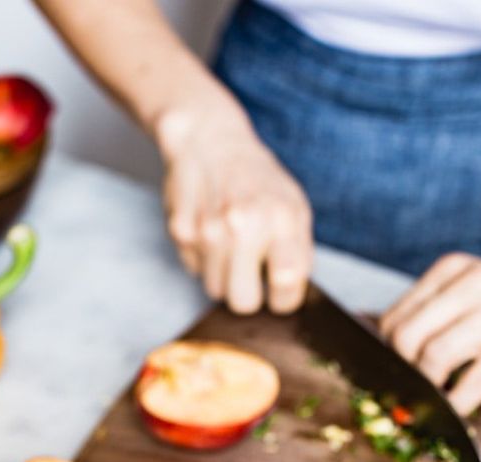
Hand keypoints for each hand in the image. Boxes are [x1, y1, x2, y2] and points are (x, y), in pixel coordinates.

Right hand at [156, 108, 312, 314]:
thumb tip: (294, 294)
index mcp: (280, 219)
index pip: (286, 285)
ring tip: (229, 244)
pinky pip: (195, 270)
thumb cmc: (257, 179)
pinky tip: (209, 231)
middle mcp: (244, 225)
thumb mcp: (293, 206)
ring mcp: (209, 230)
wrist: (210, 140)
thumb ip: (298, 251)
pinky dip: (203, 258)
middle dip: (248, 295)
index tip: (280, 293)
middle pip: (244, 302)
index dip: (284, 298)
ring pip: (216, 290)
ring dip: (224, 275)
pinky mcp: (181, 232)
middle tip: (250, 274)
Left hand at [380, 254, 480, 413]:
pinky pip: (472, 385)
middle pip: (406, 337)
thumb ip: (433, 314)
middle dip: (403, 370)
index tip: (394, 372)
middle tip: (413, 386)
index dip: (386, 354)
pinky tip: (454, 409)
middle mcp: (475, 282)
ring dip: (428, 387)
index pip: (394, 318)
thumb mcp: (472, 291)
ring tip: (435, 395)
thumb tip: (387, 364)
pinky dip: (455, 404)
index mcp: (453, 268)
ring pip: (434, 358)